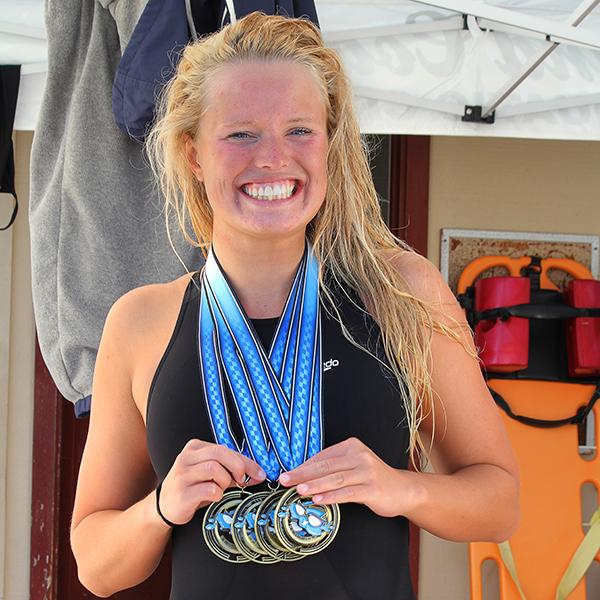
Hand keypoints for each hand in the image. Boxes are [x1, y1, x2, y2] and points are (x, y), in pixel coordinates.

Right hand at [157, 439, 265, 525]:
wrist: (165, 506)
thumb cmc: (192, 487)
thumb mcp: (210, 474)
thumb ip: (231, 471)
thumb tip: (257, 474)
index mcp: (194, 448)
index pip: (224, 448)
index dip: (245, 461)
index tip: (259, 473)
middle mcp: (186, 458)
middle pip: (219, 453)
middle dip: (238, 467)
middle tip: (243, 480)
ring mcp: (182, 475)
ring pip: (214, 469)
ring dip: (225, 481)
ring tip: (222, 488)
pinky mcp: (182, 493)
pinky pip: (209, 489)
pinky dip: (217, 494)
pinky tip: (213, 497)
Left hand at [278, 437, 414, 517]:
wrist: (401, 490)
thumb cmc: (372, 479)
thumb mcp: (353, 467)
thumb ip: (333, 468)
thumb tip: (303, 475)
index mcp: (351, 446)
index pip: (322, 456)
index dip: (303, 466)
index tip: (287, 474)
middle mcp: (359, 455)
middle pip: (325, 466)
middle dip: (303, 474)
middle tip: (285, 480)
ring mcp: (367, 471)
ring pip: (335, 478)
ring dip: (314, 485)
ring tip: (298, 491)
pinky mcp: (372, 488)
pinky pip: (347, 492)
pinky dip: (331, 496)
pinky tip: (318, 500)